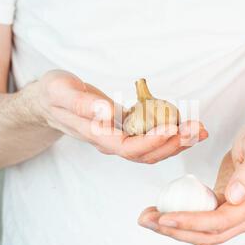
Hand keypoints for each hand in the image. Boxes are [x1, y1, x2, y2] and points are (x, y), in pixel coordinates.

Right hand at [26, 70, 207, 162]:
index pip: (128, 147)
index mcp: (96, 135)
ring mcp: (116, 139)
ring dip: (176, 142)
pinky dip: (168, 135)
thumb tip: (106, 111)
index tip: (174, 128)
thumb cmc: (52, 95)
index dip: (153, 141)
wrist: (46, 103)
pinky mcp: (122, 131)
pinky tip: (182, 124)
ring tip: (198, 130)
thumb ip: (81, 103)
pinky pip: (148, 139)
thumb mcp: (60, 91)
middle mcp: (109, 142)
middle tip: (198, 129)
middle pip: (146, 154)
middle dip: (174, 144)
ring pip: (150, 150)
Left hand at [138, 118, 244, 244]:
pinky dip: (181, 219)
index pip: (219, 222)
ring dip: (174, 229)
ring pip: (202, 232)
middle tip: (146, 220)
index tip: (165, 218)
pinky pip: (201, 220)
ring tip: (147, 218)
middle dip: (175, 231)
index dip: (191, 222)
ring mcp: (235, 215)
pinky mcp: (225, 208)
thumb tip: (234, 198)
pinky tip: (163, 211)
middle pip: (207, 234)